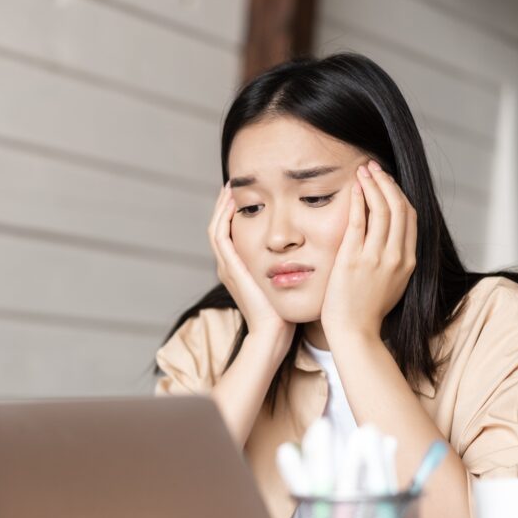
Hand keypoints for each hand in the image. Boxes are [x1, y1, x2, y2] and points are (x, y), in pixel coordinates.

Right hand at [208, 183, 293, 341]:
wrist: (273, 331)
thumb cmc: (282, 312)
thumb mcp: (281, 282)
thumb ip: (284, 266)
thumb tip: (301, 252)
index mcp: (237, 269)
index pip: (229, 234)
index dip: (233, 214)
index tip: (244, 196)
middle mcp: (227, 266)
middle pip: (218, 227)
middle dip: (224, 206)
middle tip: (232, 185)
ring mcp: (226, 267)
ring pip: (216, 228)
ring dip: (221, 207)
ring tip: (230, 188)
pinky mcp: (230, 268)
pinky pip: (220, 235)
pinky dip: (223, 217)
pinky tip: (233, 202)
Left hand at [320, 160, 417, 339]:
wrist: (355, 332)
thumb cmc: (368, 311)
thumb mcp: (392, 284)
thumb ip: (395, 262)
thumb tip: (392, 243)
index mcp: (409, 261)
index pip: (410, 217)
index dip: (399, 194)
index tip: (387, 182)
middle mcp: (397, 256)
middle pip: (399, 207)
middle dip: (387, 182)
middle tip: (374, 167)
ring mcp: (376, 257)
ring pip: (382, 209)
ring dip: (373, 185)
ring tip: (363, 170)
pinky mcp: (354, 259)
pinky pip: (359, 221)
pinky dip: (359, 201)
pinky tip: (354, 188)